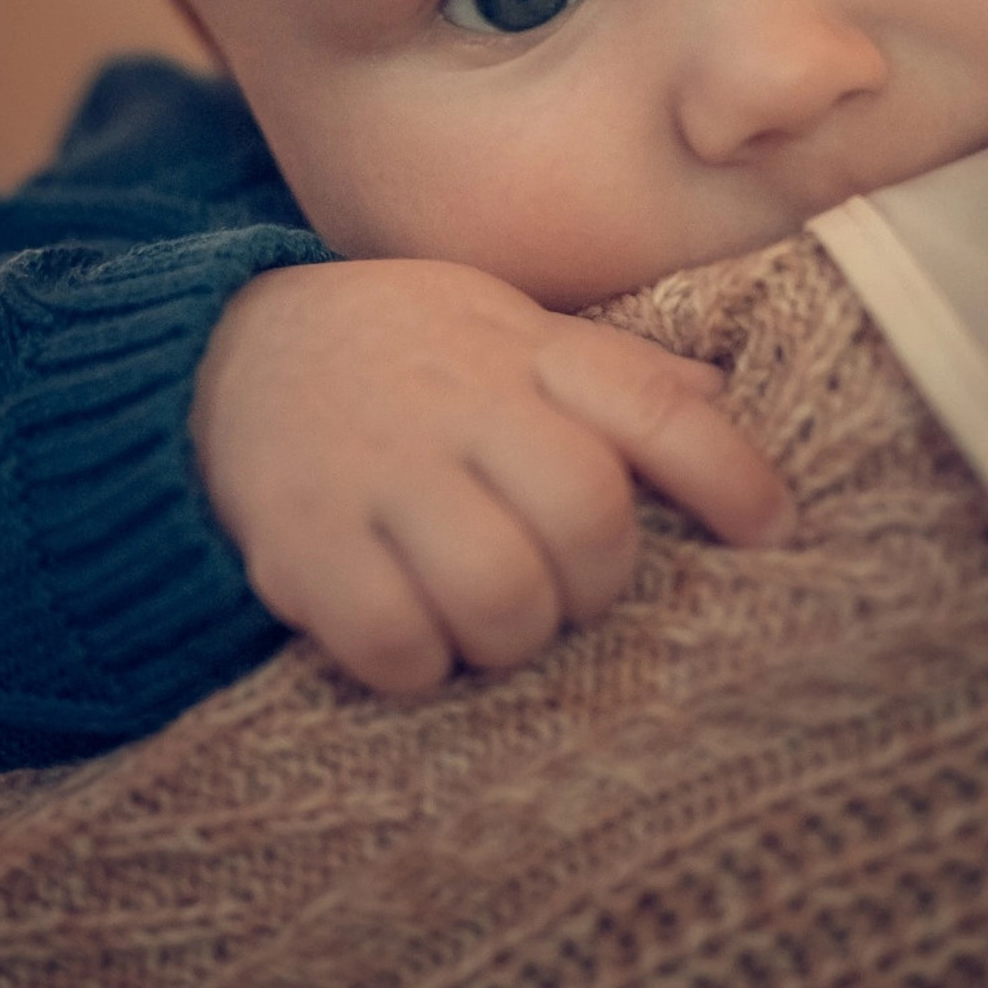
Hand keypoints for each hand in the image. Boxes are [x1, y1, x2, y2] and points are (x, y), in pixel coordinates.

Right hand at [191, 257, 792, 693]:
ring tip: (486, 616)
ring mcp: (376, 470)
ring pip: (501, 595)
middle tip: (565, 587)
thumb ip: (606, 370)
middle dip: (596, 582)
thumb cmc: (396, 350)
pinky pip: (395, 643)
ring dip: (511, 635)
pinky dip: (418, 664)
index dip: (731, 478)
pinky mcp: (300, 540)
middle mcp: (456, 401)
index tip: (769, 532)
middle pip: (587, 517)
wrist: (218, 353)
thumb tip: (720, 395)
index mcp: (520, 349)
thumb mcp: (501, 324)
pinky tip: (408, 633)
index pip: (654, 407)